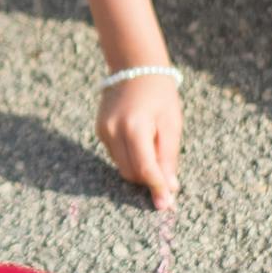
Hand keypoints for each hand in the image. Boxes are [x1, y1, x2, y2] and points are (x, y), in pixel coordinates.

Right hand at [97, 73, 181, 209]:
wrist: (136, 67)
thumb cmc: (160, 95)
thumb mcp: (172, 124)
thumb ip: (168, 157)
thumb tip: (169, 188)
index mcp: (135, 127)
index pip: (145, 169)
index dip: (156, 189)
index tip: (166, 205)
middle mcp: (114, 130)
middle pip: (132, 173)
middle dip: (149, 179)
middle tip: (167, 172)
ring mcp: (103, 131)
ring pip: (122, 167)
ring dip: (140, 168)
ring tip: (154, 147)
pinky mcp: (99, 131)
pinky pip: (117, 155)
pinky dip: (131, 156)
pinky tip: (141, 139)